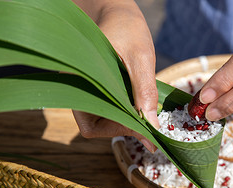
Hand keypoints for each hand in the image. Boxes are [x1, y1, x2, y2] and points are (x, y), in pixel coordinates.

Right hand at [72, 0, 157, 151]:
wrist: (116, 9)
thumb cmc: (125, 27)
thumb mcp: (140, 57)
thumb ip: (145, 91)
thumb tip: (153, 126)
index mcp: (80, 83)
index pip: (91, 125)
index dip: (118, 130)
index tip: (146, 130)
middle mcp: (79, 90)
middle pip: (95, 125)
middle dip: (123, 126)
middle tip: (150, 125)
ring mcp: (88, 89)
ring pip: (103, 117)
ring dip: (126, 118)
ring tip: (147, 112)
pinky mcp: (98, 87)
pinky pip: (109, 106)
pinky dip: (126, 109)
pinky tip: (140, 103)